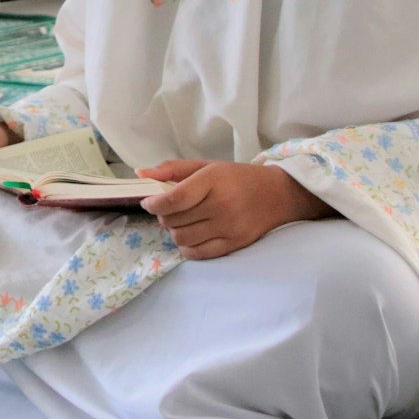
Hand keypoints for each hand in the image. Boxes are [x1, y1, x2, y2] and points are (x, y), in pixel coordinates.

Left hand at [139, 160, 330, 259]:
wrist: (277, 195)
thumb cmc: (237, 178)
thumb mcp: (207, 165)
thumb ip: (172, 169)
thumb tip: (140, 173)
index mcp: (214, 180)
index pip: (175, 198)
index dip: (154, 203)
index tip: (148, 202)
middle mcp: (221, 205)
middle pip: (174, 220)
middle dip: (164, 216)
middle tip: (170, 210)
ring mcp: (228, 227)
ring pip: (182, 238)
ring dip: (174, 231)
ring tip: (181, 222)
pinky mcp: (234, 244)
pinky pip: (197, 253)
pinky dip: (186, 247)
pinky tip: (190, 236)